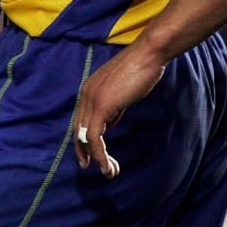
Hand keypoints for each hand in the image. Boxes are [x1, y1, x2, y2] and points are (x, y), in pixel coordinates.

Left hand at [73, 46, 166, 178]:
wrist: (148, 55)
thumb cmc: (140, 70)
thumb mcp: (121, 93)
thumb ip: (112, 108)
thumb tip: (108, 125)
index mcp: (88, 90)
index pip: (80, 120)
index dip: (82, 141)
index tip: (90, 157)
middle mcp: (85, 94)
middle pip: (78, 130)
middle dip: (84, 152)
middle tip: (92, 168)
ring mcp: (91, 99)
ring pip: (86, 136)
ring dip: (96, 158)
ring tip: (109, 172)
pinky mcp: (101, 105)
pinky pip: (95, 137)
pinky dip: (100, 154)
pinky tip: (108, 165)